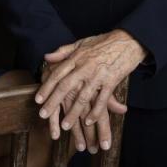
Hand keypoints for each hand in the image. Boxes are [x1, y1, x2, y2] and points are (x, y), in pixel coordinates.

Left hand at [36, 30, 142, 144]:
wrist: (128, 40)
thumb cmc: (104, 42)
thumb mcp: (81, 43)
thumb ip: (63, 51)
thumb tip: (46, 57)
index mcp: (76, 57)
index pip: (57, 74)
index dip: (46, 88)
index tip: (38, 100)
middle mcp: (85, 66)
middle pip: (65, 87)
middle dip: (53, 102)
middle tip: (43, 115)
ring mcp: (98, 74)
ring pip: (83, 97)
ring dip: (73, 113)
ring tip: (65, 126)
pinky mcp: (112, 81)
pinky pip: (102, 100)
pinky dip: (95, 112)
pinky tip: (88, 122)